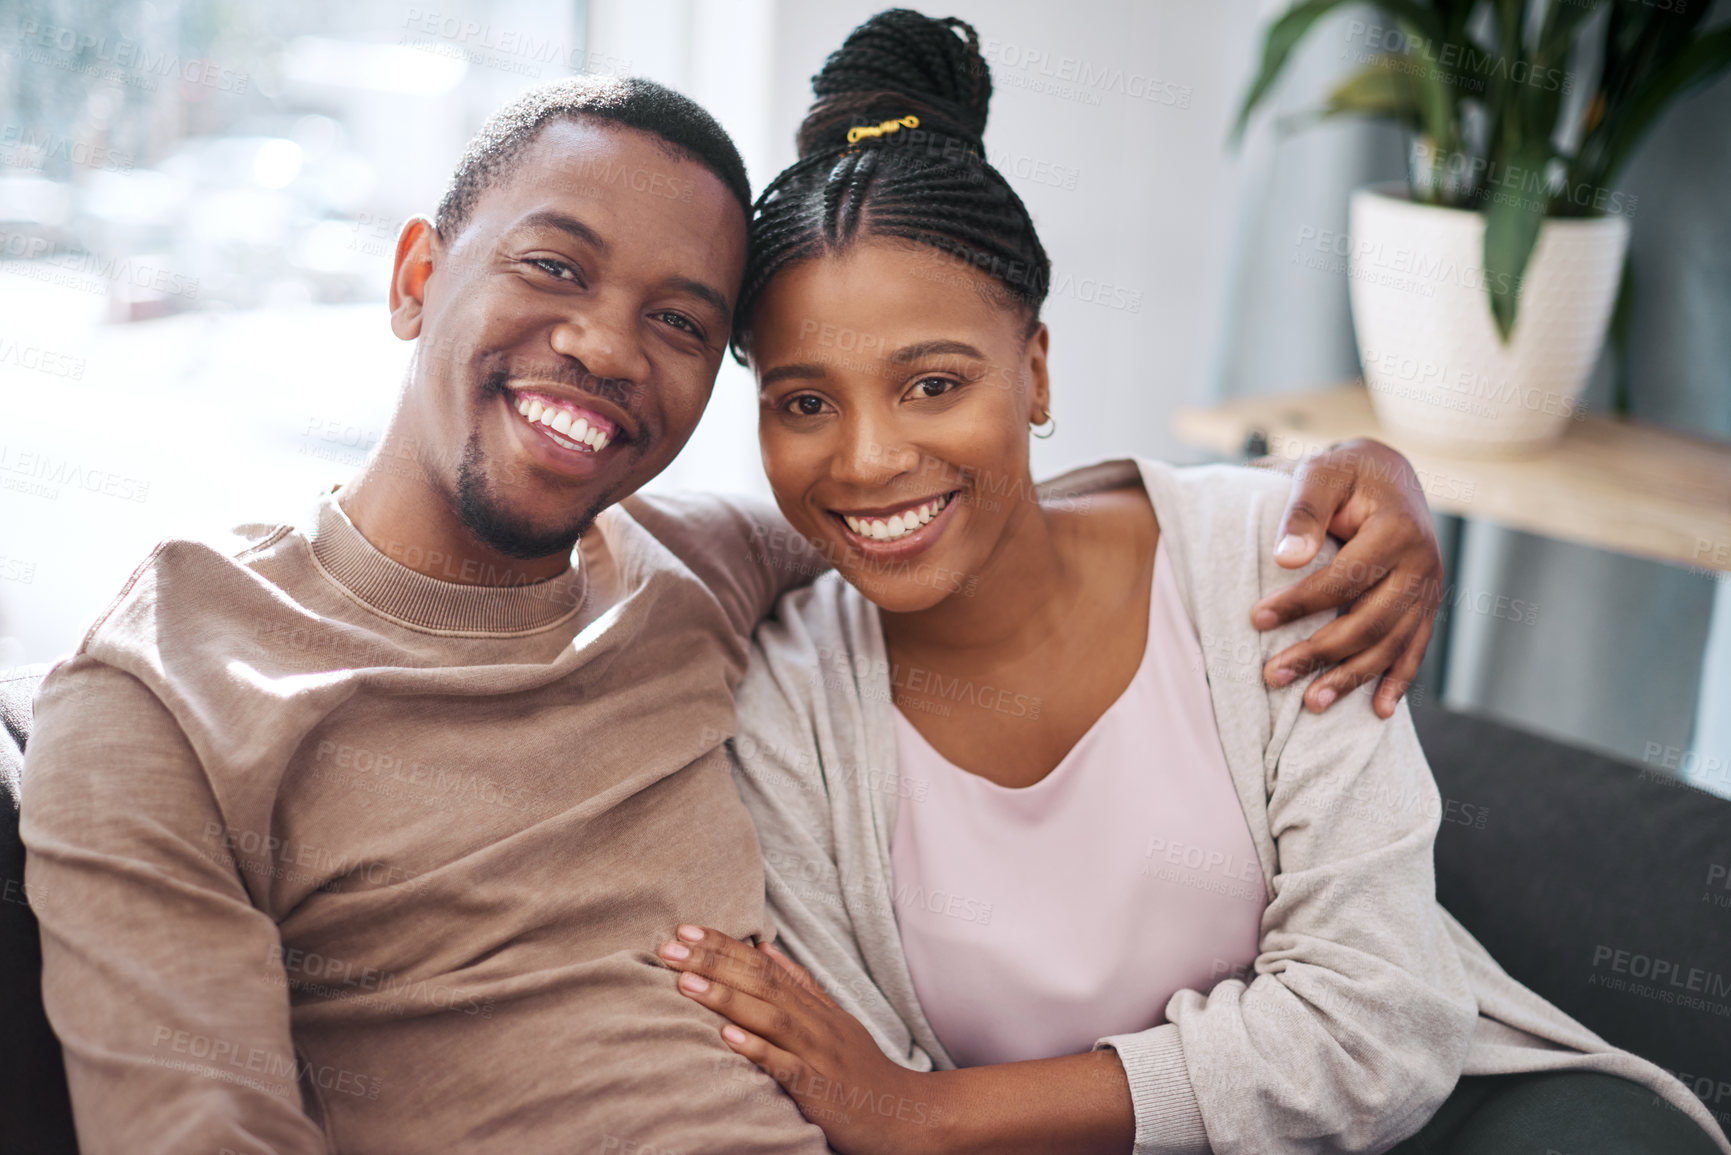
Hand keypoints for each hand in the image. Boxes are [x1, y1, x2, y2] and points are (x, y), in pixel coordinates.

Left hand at [658, 926, 942, 1154]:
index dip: (723, 944)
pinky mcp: (820, 1089)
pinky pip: (786, 1067)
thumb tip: (766, 949)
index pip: (763, 964)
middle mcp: (815, 1023)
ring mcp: (818, 1054)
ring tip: (686, 981)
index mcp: (814, 1006)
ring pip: (770, 1017)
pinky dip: (758, 1050)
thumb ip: (802, 986)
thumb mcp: (835, 1020)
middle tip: (669, 944)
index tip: (684, 929)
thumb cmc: (863, 1071)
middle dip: (713, 960)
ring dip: (726, 997)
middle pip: (761, 982)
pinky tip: (727, 1037)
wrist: (908, 1115)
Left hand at [1251, 439, 1443, 718]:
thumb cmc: (1345, 473)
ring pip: (1392, 644)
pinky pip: (1416, 647)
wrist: (1388, 471)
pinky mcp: (1427, 603)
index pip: (1344, 580)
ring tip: (1310, 703)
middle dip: (1319, 653)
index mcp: (1397, 531)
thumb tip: (1285, 559)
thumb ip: (1301, 512)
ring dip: (1352, 677)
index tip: (1255, 620)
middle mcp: (1422, 564)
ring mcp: (1429, 588)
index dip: (1299, 603)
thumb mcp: (1319, 475)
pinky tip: (1378, 710)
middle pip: (1369, 622)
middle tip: (1271, 675)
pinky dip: (1398, 680)